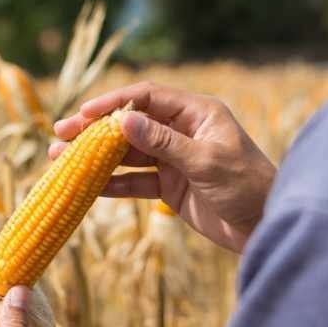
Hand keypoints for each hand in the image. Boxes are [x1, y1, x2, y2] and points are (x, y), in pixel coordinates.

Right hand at [52, 82, 275, 252]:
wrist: (266, 227)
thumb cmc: (248, 187)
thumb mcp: (206, 162)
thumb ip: (164, 142)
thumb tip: (122, 122)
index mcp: (196, 113)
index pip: (147, 99)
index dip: (114, 103)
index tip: (84, 113)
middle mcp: (182, 132)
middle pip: (131, 125)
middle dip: (96, 130)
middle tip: (61, 134)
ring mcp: (174, 160)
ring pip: (128, 154)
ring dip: (97, 158)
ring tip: (62, 159)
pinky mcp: (170, 186)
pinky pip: (135, 181)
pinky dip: (113, 184)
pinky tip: (88, 186)